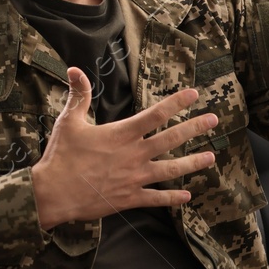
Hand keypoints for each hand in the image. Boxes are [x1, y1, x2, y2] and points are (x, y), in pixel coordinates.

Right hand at [30, 68, 219, 228]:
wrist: (53, 193)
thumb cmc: (60, 156)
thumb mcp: (69, 121)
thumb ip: (78, 95)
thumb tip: (75, 69)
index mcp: (122, 134)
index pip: (156, 114)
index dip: (176, 103)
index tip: (194, 95)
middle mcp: (134, 155)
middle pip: (172, 139)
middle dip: (195, 128)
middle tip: (214, 120)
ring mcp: (135, 178)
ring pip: (171, 170)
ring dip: (193, 163)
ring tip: (211, 157)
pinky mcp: (130, 198)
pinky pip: (156, 199)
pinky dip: (172, 198)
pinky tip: (187, 197)